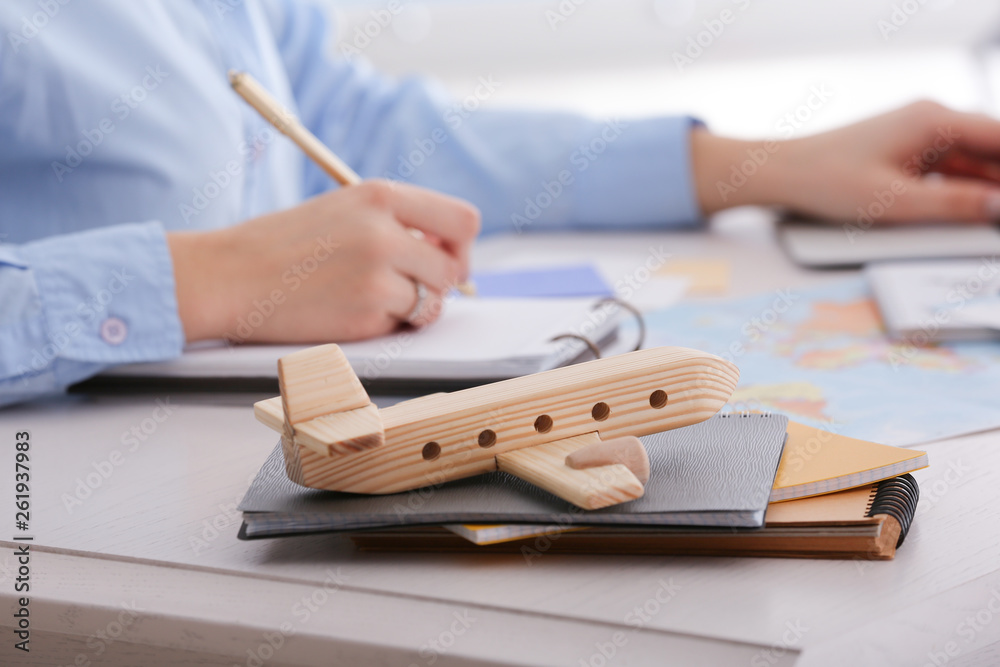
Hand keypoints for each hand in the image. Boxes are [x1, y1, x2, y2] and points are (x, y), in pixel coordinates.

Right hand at [167, 181, 479, 342]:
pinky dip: (384, 325)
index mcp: (381, 194)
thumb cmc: (282, 246)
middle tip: (414, 290)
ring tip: (373, 300)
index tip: (446, 259)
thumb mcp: (343, 211)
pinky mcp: (366, 311)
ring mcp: (377, 272)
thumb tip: (450, 253)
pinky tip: (349, 311)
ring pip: (433, 300)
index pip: (462, 219)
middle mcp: (385, 230)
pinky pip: (402, 324)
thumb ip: (396, 224)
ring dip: (414, 308)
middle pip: (453, 267)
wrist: (229, 275)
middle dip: (440, 284)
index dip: (461, 247)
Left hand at [691, 101, 999, 223]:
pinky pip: (950, 170)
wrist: (780, 173)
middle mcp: (931, 120)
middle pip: (991, 151)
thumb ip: (955, 207)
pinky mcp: (907, 153)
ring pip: (972, 163)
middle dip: (999, 185)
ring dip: (985, 190)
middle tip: (997, 220)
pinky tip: (970, 215)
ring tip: (987, 222)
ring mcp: (919, 136)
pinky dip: (963, 191)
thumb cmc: (826, 181)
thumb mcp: (895, 202)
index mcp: (934, 120)